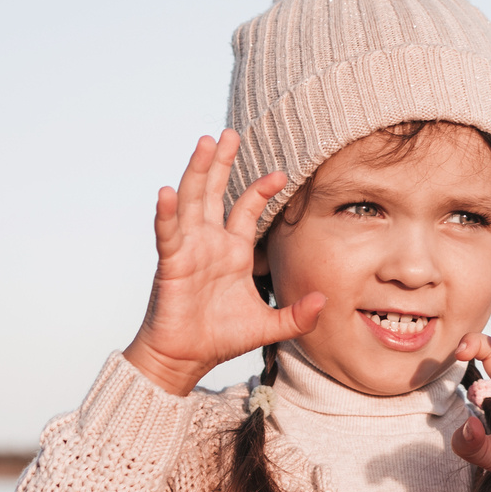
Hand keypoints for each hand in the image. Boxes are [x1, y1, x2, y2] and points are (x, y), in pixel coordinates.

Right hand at [121, 131, 326, 397]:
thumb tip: (325, 302)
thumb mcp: (268, 326)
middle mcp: (209, 243)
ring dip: (196, 171)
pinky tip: (167, 191)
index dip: (261, 189)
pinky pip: (168, 234)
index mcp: (233, 251)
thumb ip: (298, 316)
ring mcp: (189, 250)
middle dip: (221, 162)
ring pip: (191, 201)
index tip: (282, 172)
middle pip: (214, 192)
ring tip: (204, 143)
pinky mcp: (171, 264)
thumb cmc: (221, 337)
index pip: (247, 209)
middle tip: (229, 133)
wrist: (186, 358)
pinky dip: (166, 213)